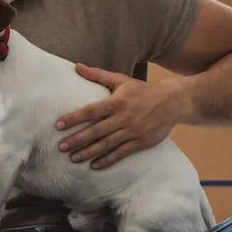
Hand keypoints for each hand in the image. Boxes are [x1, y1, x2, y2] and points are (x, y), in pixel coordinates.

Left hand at [55, 65, 189, 169]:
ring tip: (73, 159)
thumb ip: (97, 75)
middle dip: (77, 140)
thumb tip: (76, 66)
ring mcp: (132, 131)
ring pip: (106, 144)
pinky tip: (94, 165)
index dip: (73, 118)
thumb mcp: (121, 80)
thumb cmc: (143, 90)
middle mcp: (123, 117)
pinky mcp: (141, 142)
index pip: (90, 111)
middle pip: (96, 131)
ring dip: (88, 152)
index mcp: (116, 102)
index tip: (58, 125)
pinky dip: (107, 160)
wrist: (173, 102)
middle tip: (61, 147)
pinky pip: (121, 153)